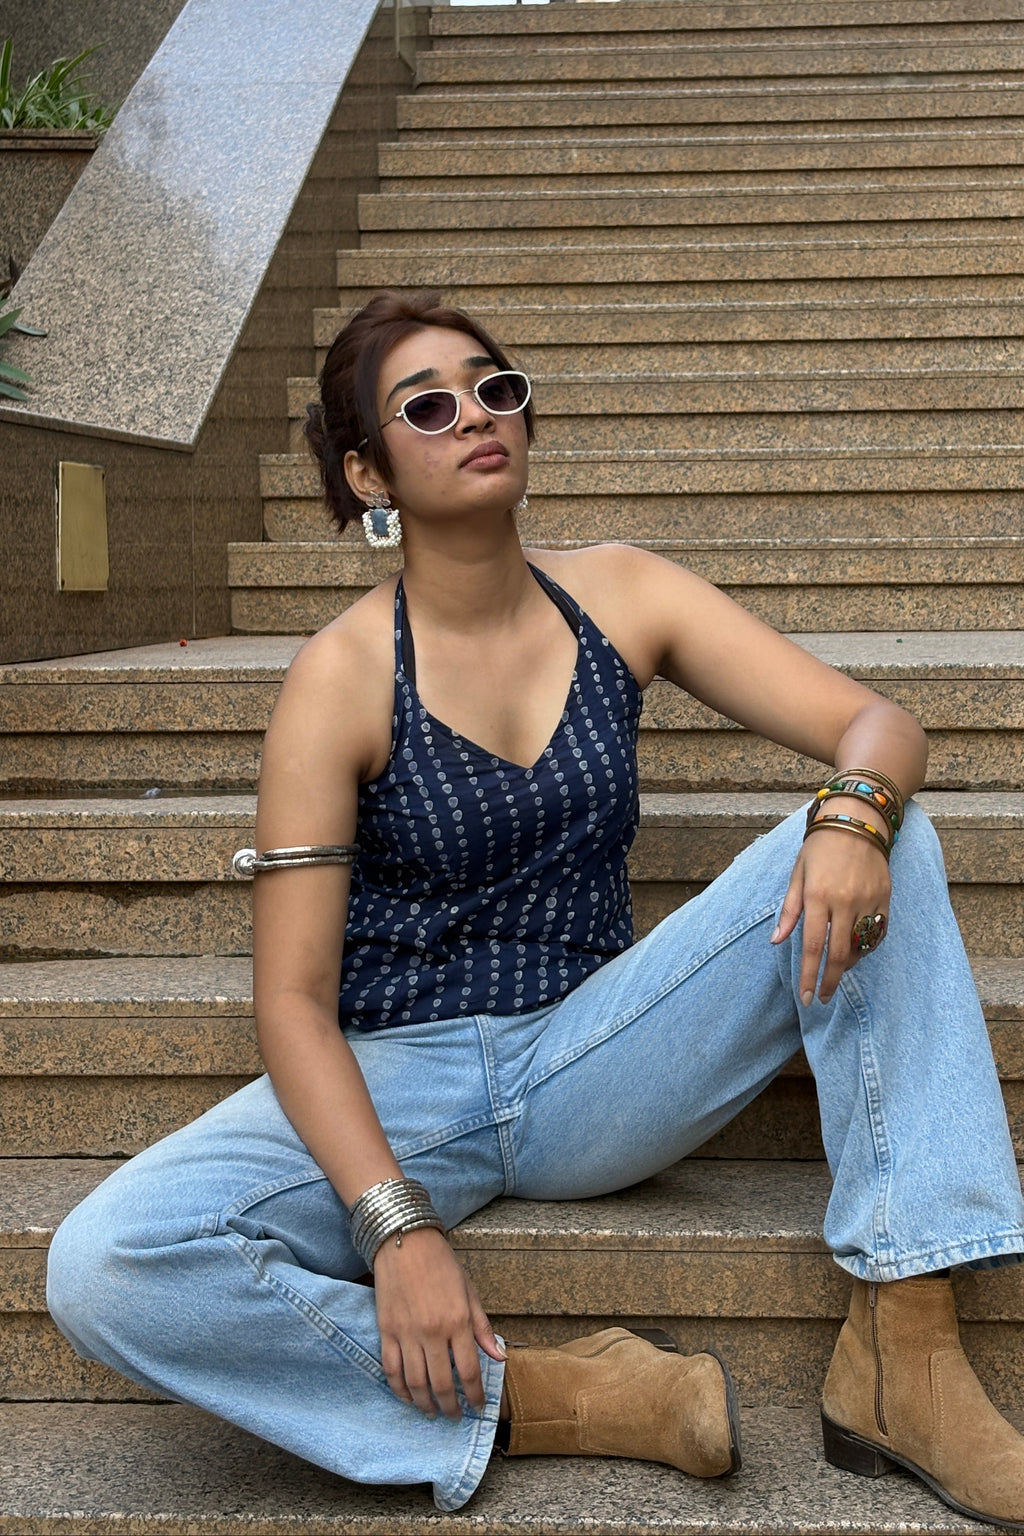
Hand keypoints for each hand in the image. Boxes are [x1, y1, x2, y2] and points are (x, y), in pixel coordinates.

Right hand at [372, 1226, 505, 1418]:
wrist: (405, 1242)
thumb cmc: (442, 1264)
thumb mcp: (469, 1292)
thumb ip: (482, 1328)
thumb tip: (499, 1358)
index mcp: (457, 1321)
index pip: (469, 1371)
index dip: (474, 1395)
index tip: (478, 1406)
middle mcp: (432, 1332)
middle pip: (441, 1384)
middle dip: (450, 1407)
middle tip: (455, 1417)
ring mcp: (407, 1333)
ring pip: (415, 1383)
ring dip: (425, 1405)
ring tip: (433, 1413)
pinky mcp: (386, 1331)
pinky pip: (391, 1369)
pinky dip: (399, 1389)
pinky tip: (408, 1397)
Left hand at [770, 798, 890, 1004]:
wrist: (857, 820)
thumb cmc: (820, 847)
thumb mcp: (797, 875)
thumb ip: (789, 910)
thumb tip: (776, 941)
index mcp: (817, 896)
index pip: (812, 946)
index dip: (809, 976)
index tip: (807, 997)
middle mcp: (844, 902)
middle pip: (839, 954)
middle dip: (830, 981)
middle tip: (823, 998)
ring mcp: (868, 900)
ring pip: (861, 946)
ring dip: (848, 965)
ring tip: (836, 970)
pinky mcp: (885, 897)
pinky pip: (878, 932)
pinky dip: (867, 947)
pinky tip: (857, 951)